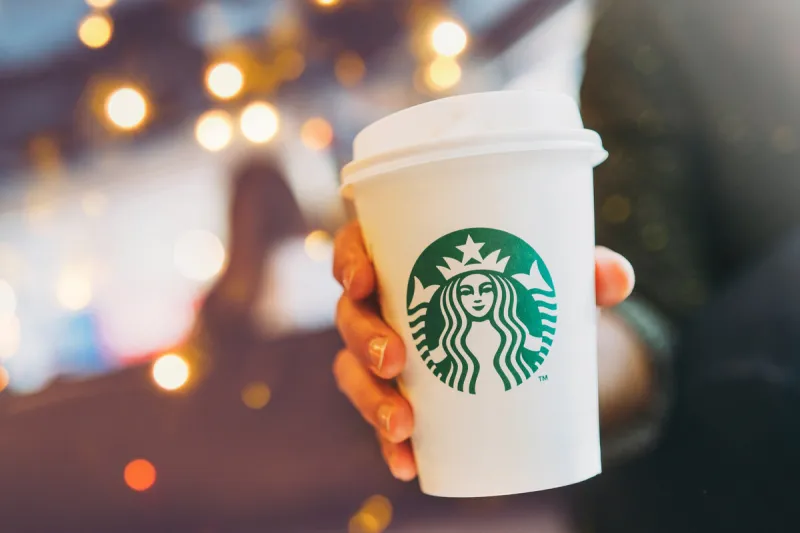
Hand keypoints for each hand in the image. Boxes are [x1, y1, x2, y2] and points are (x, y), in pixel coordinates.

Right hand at [332, 221, 635, 480]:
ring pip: (354, 372)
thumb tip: (615, 277)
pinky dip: (390, 444)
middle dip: (363, 340)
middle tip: (395, 360)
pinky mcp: (398, 395)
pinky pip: (381, 418)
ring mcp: (383, 353)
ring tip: (403, 424)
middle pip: (349, 315)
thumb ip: (584, 270)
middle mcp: (383, 305)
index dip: (348, 261)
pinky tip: (407, 464)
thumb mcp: (551, 276)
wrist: (529, 338)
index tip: (364, 279)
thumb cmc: (523, 290)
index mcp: (403, 259)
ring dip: (370, 400)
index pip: (356, 248)